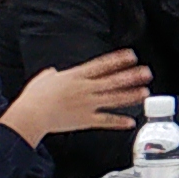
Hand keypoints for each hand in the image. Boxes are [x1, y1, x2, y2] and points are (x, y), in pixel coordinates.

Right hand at [4, 49, 152, 146]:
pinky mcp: (86, 120)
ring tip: (145, 92)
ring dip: (131, 96)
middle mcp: (85, 89)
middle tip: (147, 72)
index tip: (131, 55)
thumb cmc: (34, 97)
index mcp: (76, 76)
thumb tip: (53, 73)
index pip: (102, 65)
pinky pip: (106, 120)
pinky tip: (131, 121)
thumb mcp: (43, 78)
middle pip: (113, 80)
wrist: (31, 115)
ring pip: (114, 99)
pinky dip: (119, 121)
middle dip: (132, 76)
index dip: (118, 59)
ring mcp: (87, 105)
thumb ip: (51, 74)